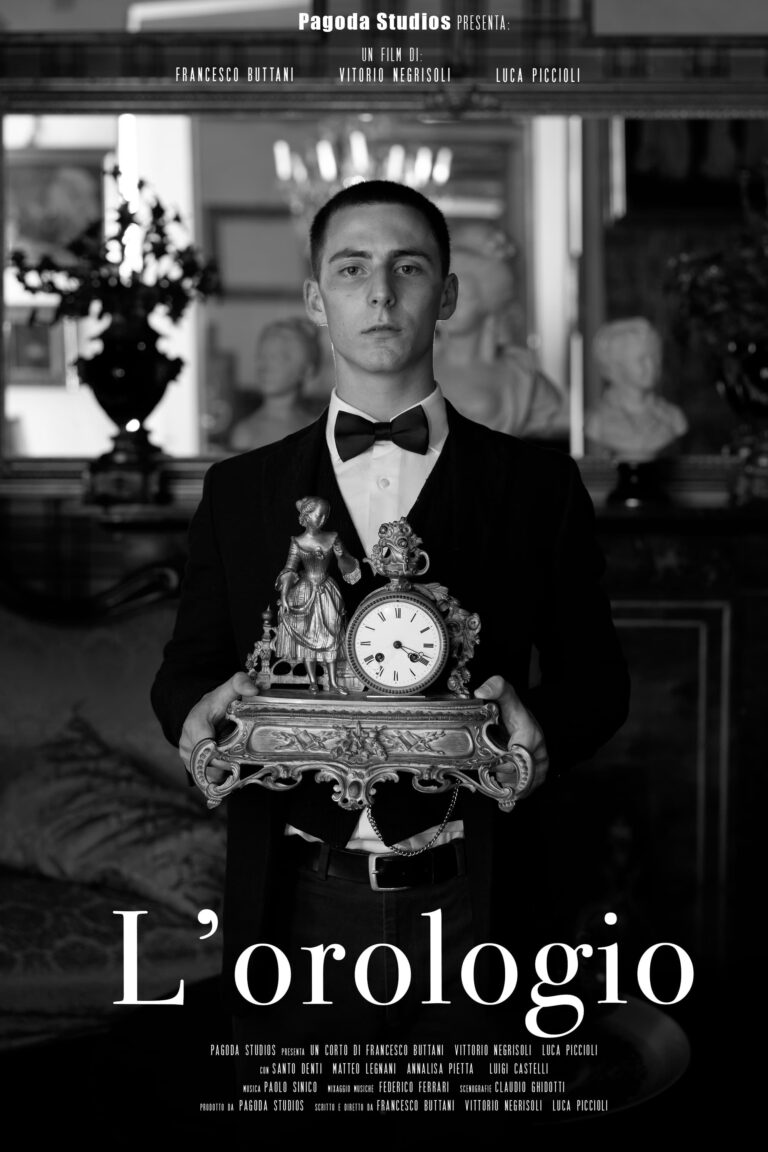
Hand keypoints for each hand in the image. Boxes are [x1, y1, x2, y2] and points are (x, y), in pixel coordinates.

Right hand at [180, 671, 258, 783]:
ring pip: (206, 774)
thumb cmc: (216, 703)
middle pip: (208, 764)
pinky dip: (217, 779)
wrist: (201, 712)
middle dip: (225, 765)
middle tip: (240, 762)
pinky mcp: (190, 766)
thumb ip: (239, 683)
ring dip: (222, 773)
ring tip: (234, 765)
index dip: (220, 755)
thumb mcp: (227, 690)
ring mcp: (187, 756)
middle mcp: (187, 742)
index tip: (235, 757)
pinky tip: (227, 772)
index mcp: (195, 724)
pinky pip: (204, 779)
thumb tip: (254, 689)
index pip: (205, 747)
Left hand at [474, 675, 548, 794]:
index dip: (501, 763)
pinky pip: (526, 794)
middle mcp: (540, 754)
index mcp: (531, 736)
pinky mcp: (538, 779)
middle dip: (502, 775)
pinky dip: (512, 797)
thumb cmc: (515, 712)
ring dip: (506, 785)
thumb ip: (496, 687)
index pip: (516, 758)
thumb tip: (481, 691)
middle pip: (518, 776)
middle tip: (491, 768)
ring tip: (496, 774)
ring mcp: (541, 769)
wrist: (528, 724)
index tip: (490, 762)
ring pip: (522, 788)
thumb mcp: (507, 696)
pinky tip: (504, 799)